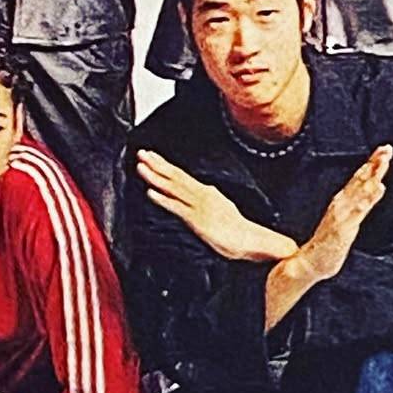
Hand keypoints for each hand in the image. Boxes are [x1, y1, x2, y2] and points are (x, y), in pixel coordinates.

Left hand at [137, 149, 296, 261]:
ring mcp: (198, 206)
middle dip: (157, 164)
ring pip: (173, 187)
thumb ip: (209, 201)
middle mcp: (202, 194)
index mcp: (206, 192)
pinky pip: (177, 207)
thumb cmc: (238, 230)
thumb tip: (205, 192)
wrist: (251, 240)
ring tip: (141, 167)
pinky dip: (163, 199)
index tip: (151, 156)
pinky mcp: (197, 220)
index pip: (181, 176)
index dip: (164, 165)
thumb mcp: (221, 209)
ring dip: (156, 177)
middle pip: (175, 176)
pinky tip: (151, 193)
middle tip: (142, 152)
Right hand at [299, 144, 392, 280]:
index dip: (371, 164)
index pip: (359, 179)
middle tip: (386, 148)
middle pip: (360, 180)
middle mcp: (340, 204)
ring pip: (360, 190)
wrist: (306, 264)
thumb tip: (378, 187)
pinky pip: (359, 210)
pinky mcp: (343, 228)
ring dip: (372, 175)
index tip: (383, 150)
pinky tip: (378, 188)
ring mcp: (341, 215)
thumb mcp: (347, 222)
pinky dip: (368, 198)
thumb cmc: (327, 245)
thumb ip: (360, 204)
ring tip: (383, 161)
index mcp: (341, 202)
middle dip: (374, 163)